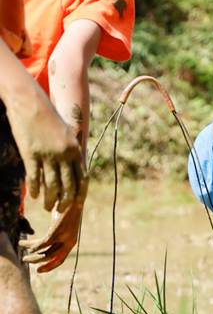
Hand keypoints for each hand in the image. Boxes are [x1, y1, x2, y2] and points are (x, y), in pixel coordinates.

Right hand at [5, 84, 82, 211]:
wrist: (29, 102)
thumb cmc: (48, 117)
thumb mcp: (66, 133)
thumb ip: (70, 150)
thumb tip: (71, 168)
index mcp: (75, 150)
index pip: (82, 179)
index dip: (80, 194)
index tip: (78, 205)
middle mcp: (64, 154)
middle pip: (68, 185)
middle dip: (65, 201)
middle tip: (60, 211)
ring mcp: (48, 155)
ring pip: (52, 185)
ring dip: (50, 199)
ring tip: (47, 207)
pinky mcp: (31, 153)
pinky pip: (35, 177)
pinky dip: (35, 189)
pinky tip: (35, 197)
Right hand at [20, 174, 86, 271]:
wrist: (71, 198)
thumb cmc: (65, 211)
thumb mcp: (62, 226)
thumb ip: (56, 235)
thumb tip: (45, 242)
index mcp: (71, 242)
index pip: (60, 259)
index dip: (49, 266)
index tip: (39, 270)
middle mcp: (69, 242)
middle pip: (51, 258)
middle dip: (37, 262)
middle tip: (26, 261)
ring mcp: (64, 237)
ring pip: (45, 252)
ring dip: (32, 254)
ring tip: (22, 251)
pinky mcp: (57, 231)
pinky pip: (43, 243)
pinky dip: (32, 246)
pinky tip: (24, 244)